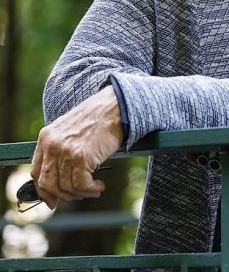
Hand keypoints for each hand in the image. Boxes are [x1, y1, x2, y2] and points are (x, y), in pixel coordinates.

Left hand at [30, 86, 122, 209]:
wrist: (114, 106)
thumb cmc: (97, 117)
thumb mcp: (70, 129)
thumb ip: (60, 149)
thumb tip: (59, 179)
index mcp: (46, 136)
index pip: (36, 172)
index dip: (44, 190)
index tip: (53, 200)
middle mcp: (52, 144)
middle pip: (48, 184)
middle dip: (62, 195)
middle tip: (77, 196)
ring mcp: (65, 151)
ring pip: (66, 187)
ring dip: (82, 193)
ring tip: (94, 189)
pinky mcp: (81, 157)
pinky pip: (81, 185)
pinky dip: (91, 190)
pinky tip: (99, 186)